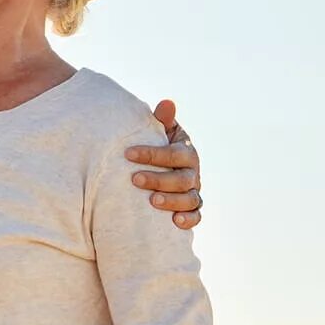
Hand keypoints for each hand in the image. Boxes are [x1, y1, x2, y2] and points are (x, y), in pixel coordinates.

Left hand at [126, 98, 200, 229]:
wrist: (155, 168)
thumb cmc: (153, 147)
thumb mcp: (156, 132)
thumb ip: (161, 120)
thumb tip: (167, 103)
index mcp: (186, 151)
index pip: (174, 153)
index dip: (153, 154)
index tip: (128, 154)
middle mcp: (193, 172)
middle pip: (183, 178)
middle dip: (159, 179)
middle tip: (135, 179)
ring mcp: (193, 191)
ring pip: (190, 198)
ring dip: (172, 200)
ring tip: (152, 201)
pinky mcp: (191, 208)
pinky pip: (196, 216)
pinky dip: (188, 219)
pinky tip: (175, 221)